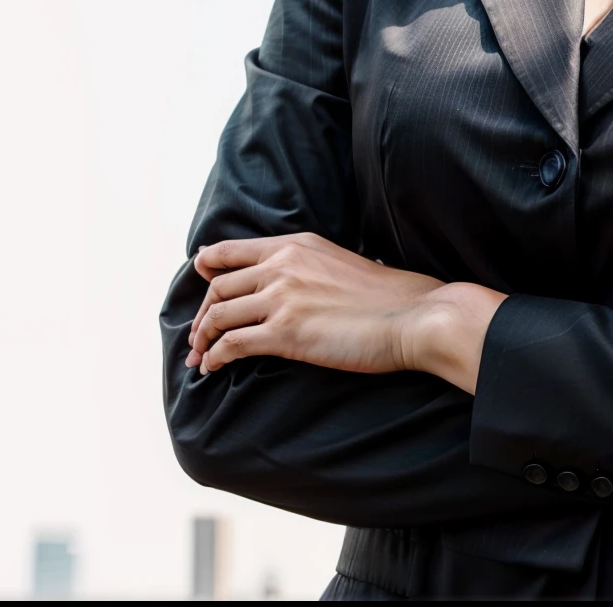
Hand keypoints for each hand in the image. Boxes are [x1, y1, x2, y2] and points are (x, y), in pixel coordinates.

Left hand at [185, 233, 505, 392]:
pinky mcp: (285, 333)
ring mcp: (281, 297)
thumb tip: (295, 283)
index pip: (231, 250)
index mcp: (295, 244)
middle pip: (219, 286)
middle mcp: (281, 264)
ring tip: (200, 357)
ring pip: (218, 315)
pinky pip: (232, 344)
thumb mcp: (340, 262)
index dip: (208, 267)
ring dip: (202, 339)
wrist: (414, 316)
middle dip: (202, 313)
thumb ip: (309, 265)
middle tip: (198, 336)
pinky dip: (215, 358)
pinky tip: (214, 369)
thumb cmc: (389, 297)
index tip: (200, 280)